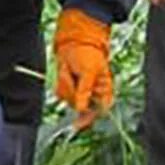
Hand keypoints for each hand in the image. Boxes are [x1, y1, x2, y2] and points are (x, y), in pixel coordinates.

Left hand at [53, 8, 113, 130]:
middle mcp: (91, 94)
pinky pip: (61, 93)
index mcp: (103, 91)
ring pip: (69, 100)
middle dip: (74, 95)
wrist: (72, 41)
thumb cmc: (87, 53)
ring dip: (67, 86)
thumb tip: (81, 109)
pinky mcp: (67, 88)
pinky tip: (65, 71)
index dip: (90, 118)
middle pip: (81, 108)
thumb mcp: (89, 72)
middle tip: (72, 78)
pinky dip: (61, 83)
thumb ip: (85, 91)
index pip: (100, 111)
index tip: (79, 122)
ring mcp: (78, 92)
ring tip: (70, 70)